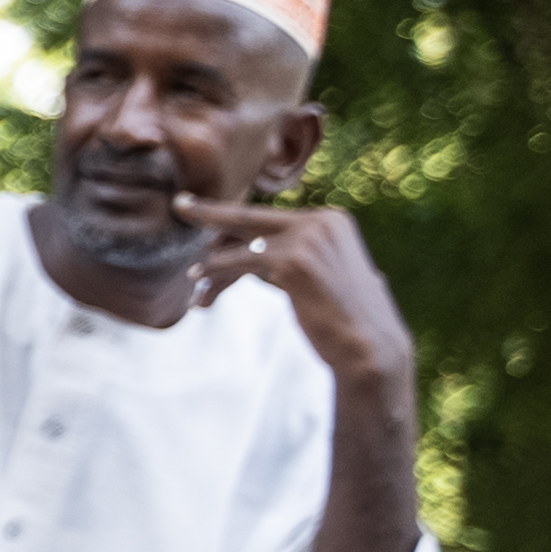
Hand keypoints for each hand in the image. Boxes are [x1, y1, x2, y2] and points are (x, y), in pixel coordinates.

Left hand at [193, 200, 412, 392]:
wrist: (369, 347)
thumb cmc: (342, 318)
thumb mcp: (319, 275)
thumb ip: (293, 256)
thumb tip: (247, 254)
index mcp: (332, 220)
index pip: (271, 220)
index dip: (235, 231)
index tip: (205, 216)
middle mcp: (321, 221)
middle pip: (251, 217)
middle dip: (211, 213)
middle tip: (181, 204)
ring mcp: (307, 238)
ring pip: (240, 245)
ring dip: (212, 267)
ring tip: (193, 280)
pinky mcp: (292, 260)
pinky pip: (237, 262)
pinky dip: (214, 272)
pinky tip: (198, 281)